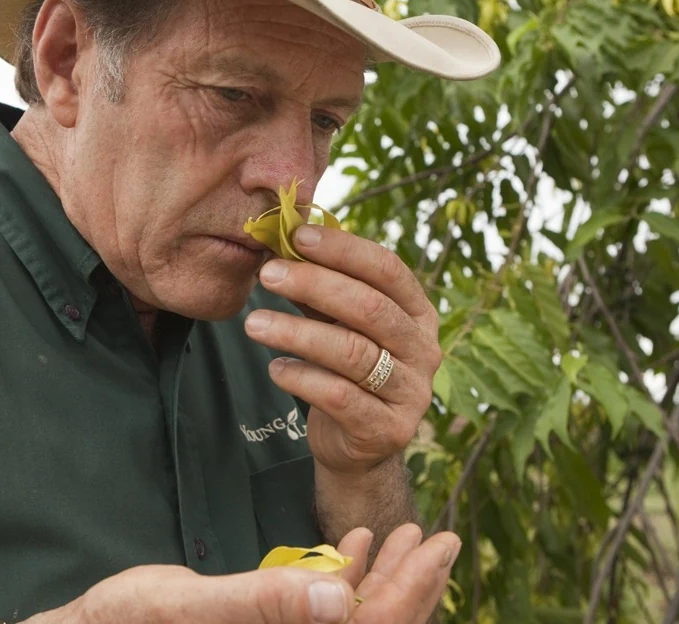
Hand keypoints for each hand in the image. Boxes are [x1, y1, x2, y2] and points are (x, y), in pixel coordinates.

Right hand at [22, 524, 459, 623]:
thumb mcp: (187, 608)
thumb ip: (263, 604)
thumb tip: (339, 601)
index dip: (409, 593)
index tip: (437, 544)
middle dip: (410, 587)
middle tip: (438, 536)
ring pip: (352, 622)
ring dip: (384, 581)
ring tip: (407, 534)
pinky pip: (320, 612)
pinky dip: (342, 580)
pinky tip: (351, 546)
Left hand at [244, 225, 441, 476]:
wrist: (357, 443)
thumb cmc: (346, 369)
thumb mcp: (339, 323)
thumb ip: (321, 287)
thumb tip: (281, 243)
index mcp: (418, 313)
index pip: (388, 269)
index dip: (343, 249)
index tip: (297, 236)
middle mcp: (424, 349)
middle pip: (369, 307)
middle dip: (314, 284)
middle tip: (267, 274)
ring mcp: (411, 392)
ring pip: (351, 352)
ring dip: (296, 332)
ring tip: (254, 323)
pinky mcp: (387, 429)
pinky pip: (338, 396)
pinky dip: (301, 378)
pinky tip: (275, 368)